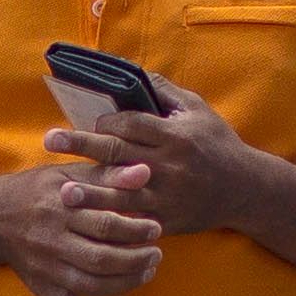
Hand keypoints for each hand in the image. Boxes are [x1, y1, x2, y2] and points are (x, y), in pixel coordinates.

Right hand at [0, 162, 162, 295]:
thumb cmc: (39, 190)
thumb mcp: (70, 174)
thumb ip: (109, 174)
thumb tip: (146, 172)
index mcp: (59, 210)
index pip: (104, 223)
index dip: (135, 228)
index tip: (156, 227)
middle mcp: (51, 241)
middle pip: (100, 258)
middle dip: (135, 258)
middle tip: (156, 253)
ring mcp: (46, 269)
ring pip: (91, 285)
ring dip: (126, 282)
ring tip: (148, 271)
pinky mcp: (42, 290)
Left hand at [47, 91, 278, 237]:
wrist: (246, 189)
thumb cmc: (218, 143)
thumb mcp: (197, 109)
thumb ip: (164, 91)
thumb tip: (132, 73)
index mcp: (175, 135)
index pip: (130, 124)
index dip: (105, 121)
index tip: (91, 121)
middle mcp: (169, 165)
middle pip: (117, 152)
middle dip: (81, 144)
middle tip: (49, 140)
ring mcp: (168, 195)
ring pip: (121, 192)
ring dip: (90, 190)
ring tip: (63, 190)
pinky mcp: (167, 219)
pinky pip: (134, 221)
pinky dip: (112, 221)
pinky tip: (90, 222)